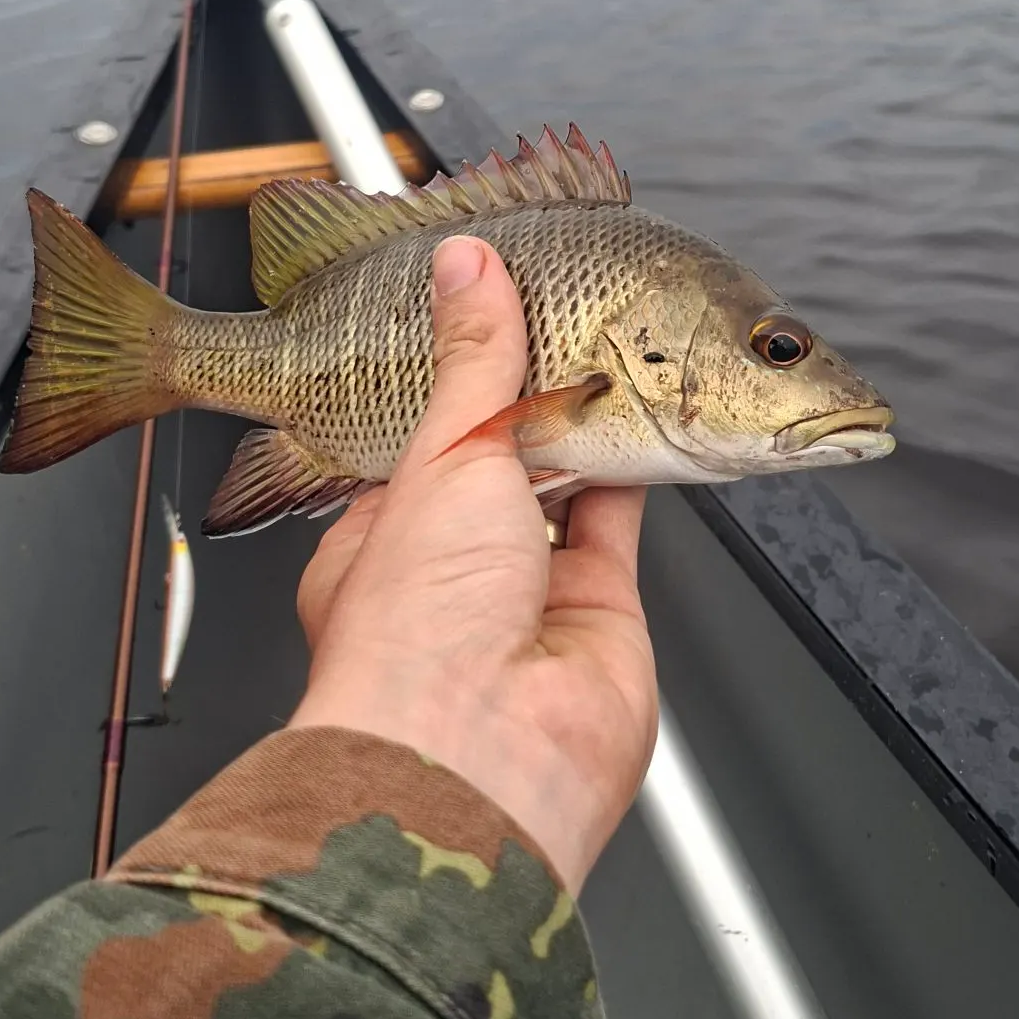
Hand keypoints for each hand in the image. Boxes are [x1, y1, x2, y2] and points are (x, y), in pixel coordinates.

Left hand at [289, 235, 658, 894]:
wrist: (484, 751)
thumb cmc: (415, 628)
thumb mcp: (437, 453)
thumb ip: (471, 356)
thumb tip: (468, 267)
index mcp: (379, 535)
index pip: (417, 438)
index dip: (451, 379)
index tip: (480, 320)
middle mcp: (453, 571)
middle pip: (496, 463)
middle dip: (523, 403)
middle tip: (548, 323)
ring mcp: (527, 595)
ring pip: (563, 487)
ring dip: (580, 426)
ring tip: (596, 348)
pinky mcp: (599, 610)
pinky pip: (621, 520)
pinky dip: (633, 463)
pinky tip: (639, 408)